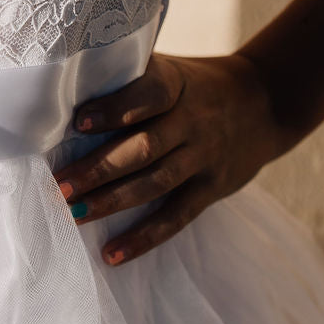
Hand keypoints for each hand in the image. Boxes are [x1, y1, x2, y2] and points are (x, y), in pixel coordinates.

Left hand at [51, 50, 292, 266]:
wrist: (265, 102)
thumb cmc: (194, 86)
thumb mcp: (171, 70)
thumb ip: (129, 80)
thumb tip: (61, 91)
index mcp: (177, 85)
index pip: (148, 95)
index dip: (114, 109)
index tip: (78, 123)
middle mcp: (192, 121)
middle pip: (144, 147)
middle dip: (99, 168)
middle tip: (59, 185)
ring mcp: (204, 156)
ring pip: (156, 183)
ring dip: (112, 202)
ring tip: (74, 215)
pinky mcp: (212, 188)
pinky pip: (176, 217)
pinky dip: (143, 238)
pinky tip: (112, 254)